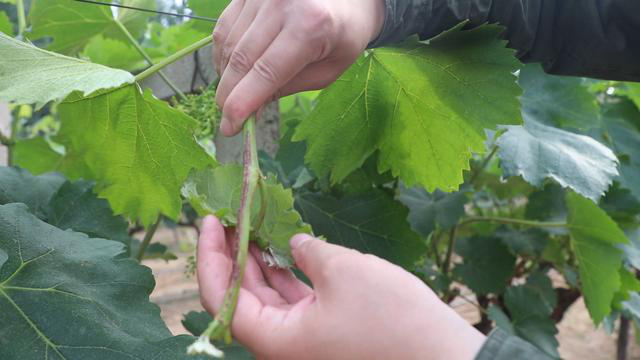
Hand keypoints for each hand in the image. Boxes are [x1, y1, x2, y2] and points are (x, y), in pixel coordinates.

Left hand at [197, 215, 485, 359]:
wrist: (444, 357)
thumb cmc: (391, 318)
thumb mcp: (344, 271)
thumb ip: (309, 252)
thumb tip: (295, 243)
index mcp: (275, 340)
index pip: (221, 297)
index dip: (210, 257)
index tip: (209, 220)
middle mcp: (283, 346)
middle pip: (242, 296)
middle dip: (233, 253)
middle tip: (231, 214)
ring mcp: (305, 341)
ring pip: (268, 298)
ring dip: (260, 261)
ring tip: (253, 223)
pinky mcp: (326, 333)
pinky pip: (295, 302)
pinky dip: (287, 273)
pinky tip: (287, 245)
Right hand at [212, 0, 385, 135]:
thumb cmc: (343, 36)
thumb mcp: (326, 71)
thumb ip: (288, 88)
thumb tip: (249, 110)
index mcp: (310, 26)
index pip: (265, 73)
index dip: (242, 104)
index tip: (230, 128)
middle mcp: (282, 3)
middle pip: (241, 60)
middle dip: (228, 95)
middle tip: (228, 118)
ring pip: (228, 44)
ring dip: (226, 75)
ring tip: (236, 92)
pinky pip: (224, 27)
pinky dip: (225, 53)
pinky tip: (234, 68)